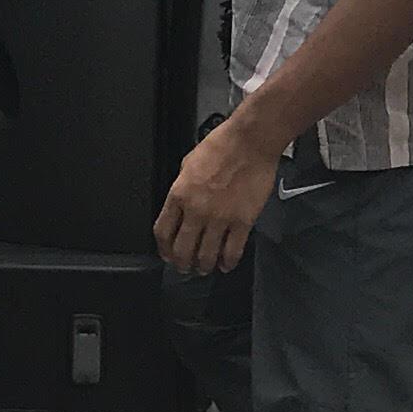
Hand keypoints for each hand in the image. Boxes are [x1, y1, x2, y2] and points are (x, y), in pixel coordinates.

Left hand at [157, 121, 279, 276]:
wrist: (249, 142)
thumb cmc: (221, 146)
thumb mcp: (187, 164)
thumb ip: (181, 188)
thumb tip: (180, 206)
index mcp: (179, 195)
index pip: (163, 232)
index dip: (163, 249)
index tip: (166, 254)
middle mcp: (196, 211)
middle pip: (182, 250)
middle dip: (181, 263)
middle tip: (184, 267)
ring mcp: (220, 219)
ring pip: (206, 256)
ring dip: (203, 267)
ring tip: (204, 269)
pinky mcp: (243, 222)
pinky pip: (233, 251)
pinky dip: (228, 262)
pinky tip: (226, 265)